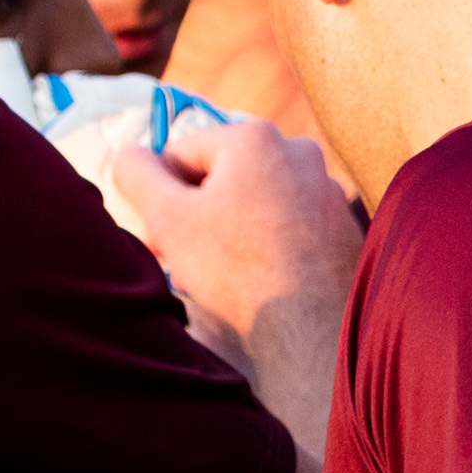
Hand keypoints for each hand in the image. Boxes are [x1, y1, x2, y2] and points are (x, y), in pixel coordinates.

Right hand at [108, 117, 359, 452]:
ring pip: (254, 203)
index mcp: (254, 138)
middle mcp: (299, 152)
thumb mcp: (168, 218)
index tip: (161, 238)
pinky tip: (256, 281)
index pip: (181, 154)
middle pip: (221, 177)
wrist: (310, 334)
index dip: (161, 197)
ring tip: (217, 277)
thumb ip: (136, 174)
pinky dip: (266, 246)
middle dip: (195, 216)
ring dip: (227, 232)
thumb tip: (128, 156)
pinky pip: (287, 226)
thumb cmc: (237, 273)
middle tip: (182, 262)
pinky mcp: (343, 226)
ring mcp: (326, 189)